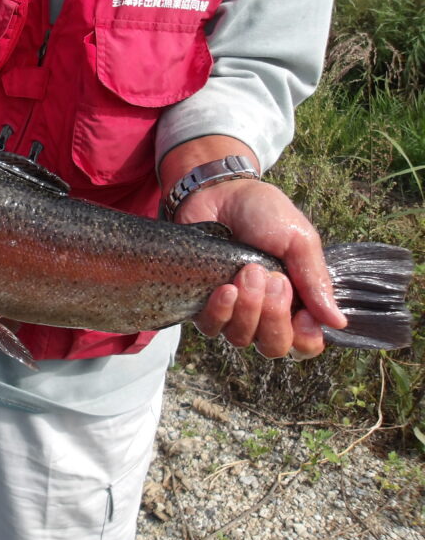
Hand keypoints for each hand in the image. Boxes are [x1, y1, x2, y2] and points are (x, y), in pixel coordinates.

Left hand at [174, 179, 346, 359]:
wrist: (219, 192)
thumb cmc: (263, 213)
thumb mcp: (298, 240)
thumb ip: (315, 280)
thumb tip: (338, 322)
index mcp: (294, 301)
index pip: (304, 344)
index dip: (306, 340)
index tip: (305, 316)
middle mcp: (263, 312)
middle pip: (273, 347)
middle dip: (275, 317)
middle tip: (272, 278)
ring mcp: (231, 311)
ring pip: (241, 339)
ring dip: (248, 309)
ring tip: (248, 272)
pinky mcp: (201, 303)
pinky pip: (211, 327)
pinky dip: (220, 311)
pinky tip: (224, 288)